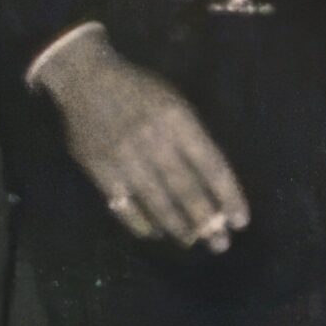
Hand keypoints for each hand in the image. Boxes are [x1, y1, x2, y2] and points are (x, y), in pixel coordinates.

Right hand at [37, 32, 247, 249]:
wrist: (85, 80)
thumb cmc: (138, 91)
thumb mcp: (174, 102)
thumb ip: (192, 138)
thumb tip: (212, 183)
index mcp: (178, 120)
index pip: (211, 165)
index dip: (229, 195)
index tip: (241, 221)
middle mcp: (154, 140)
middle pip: (186, 189)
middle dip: (207, 221)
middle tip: (221, 245)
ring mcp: (125, 158)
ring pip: (157, 203)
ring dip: (178, 227)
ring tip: (192, 242)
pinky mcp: (100, 171)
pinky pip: (124, 207)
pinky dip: (141, 224)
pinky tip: (154, 233)